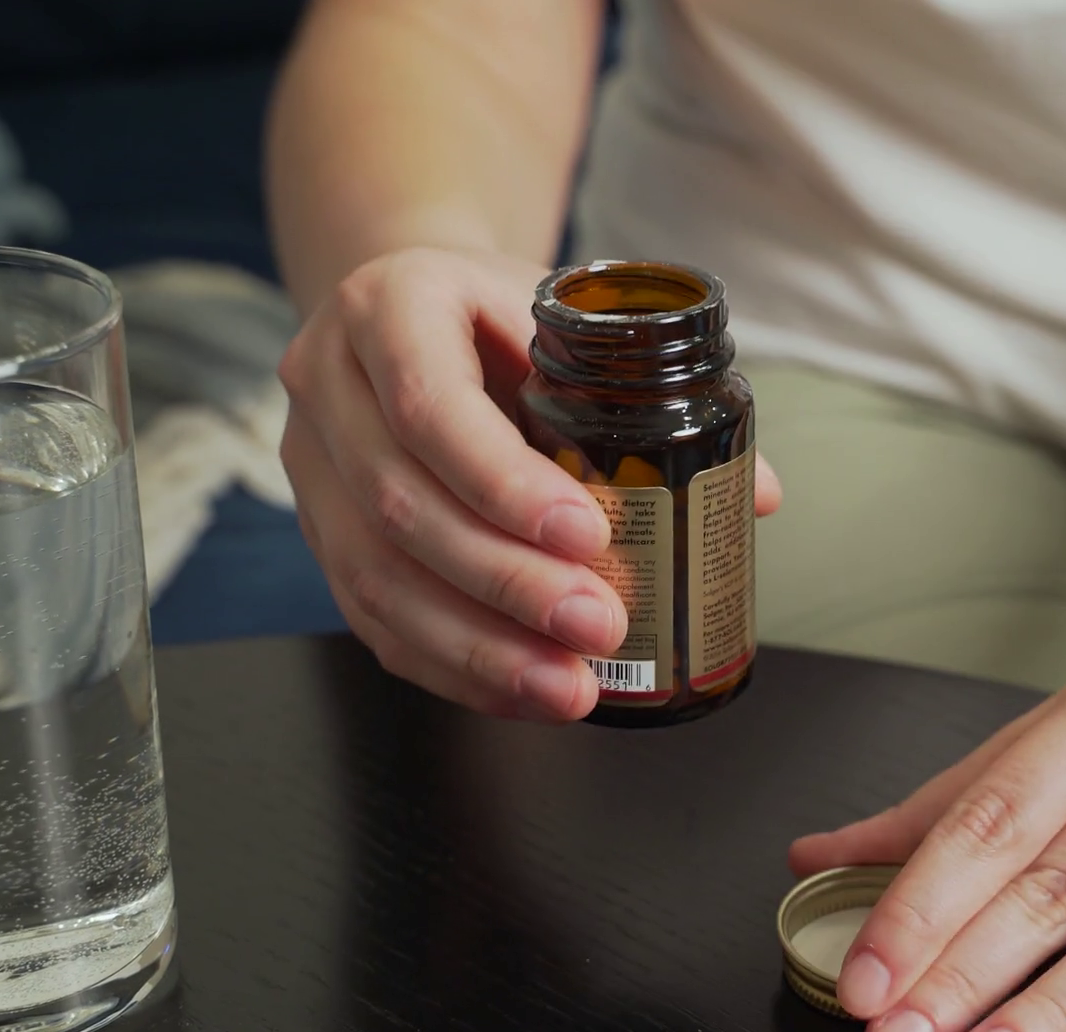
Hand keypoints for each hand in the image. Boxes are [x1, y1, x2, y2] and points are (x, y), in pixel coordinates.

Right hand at [279, 247, 781, 721]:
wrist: (411, 310)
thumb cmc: (499, 315)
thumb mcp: (567, 320)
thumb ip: (653, 396)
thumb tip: (755, 495)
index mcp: (389, 306)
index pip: (430, 405)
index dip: (504, 482)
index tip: (587, 535)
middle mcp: (329, 382)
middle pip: (400, 504)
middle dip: (506, 582)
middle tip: (597, 626)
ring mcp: (310, 462)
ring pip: (375, 576)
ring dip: (479, 646)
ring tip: (568, 685)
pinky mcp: (319, 532)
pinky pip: (372, 617)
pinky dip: (453, 665)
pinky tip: (522, 690)